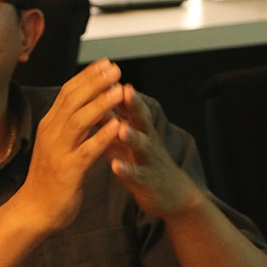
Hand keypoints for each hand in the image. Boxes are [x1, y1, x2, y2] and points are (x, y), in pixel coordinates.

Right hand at [18, 59, 126, 232]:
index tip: (106, 63)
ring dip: (101, 104)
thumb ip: (68, 123)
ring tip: (120, 90)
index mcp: (50, 125)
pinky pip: (87, 150)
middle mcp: (52, 133)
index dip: (87, 76)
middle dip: (95, 82)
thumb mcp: (56, 143)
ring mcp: (58, 151)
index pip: (68, 92)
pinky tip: (117, 125)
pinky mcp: (68, 171)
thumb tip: (84, 101)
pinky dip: (102, 136)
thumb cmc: (49, 176)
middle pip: (73, 100)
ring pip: (80, 121)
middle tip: (116, 69)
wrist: (34, 210)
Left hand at [106, 85, 201, 218]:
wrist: (172, 194)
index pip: (128, 103)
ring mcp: (149, 159)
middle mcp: (147, 138)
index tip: (106, 72)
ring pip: (142, 145)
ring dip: (132, 136)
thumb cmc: (144, 161)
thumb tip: (94, 97)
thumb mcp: (127, 138)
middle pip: (141, 117)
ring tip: (121, 128)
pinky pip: (137, 174)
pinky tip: (116, 166)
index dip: (117, 89)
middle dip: (133, 103)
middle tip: (124, 89)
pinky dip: (127, 169)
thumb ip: (112, 119)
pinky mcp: (148, 181)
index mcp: (139, 127)